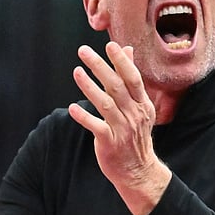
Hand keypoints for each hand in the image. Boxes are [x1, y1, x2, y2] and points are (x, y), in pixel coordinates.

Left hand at [67, 41, 170, 214]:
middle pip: (117, 86)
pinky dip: (84, 117)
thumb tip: (128, 50)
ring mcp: (123, 129)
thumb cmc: (135, 134)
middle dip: (100, 67)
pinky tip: (72, 108)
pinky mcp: (110, 143)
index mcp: (142, 104)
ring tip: (76, 72)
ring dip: (90, 87)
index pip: (133, 78)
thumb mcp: (139, 106)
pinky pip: (97, 127)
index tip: (110, 45)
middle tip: (83, 51)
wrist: (138, 170)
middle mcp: (134, 114)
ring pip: (106, 104)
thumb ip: (131, 78)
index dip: (121, 61)